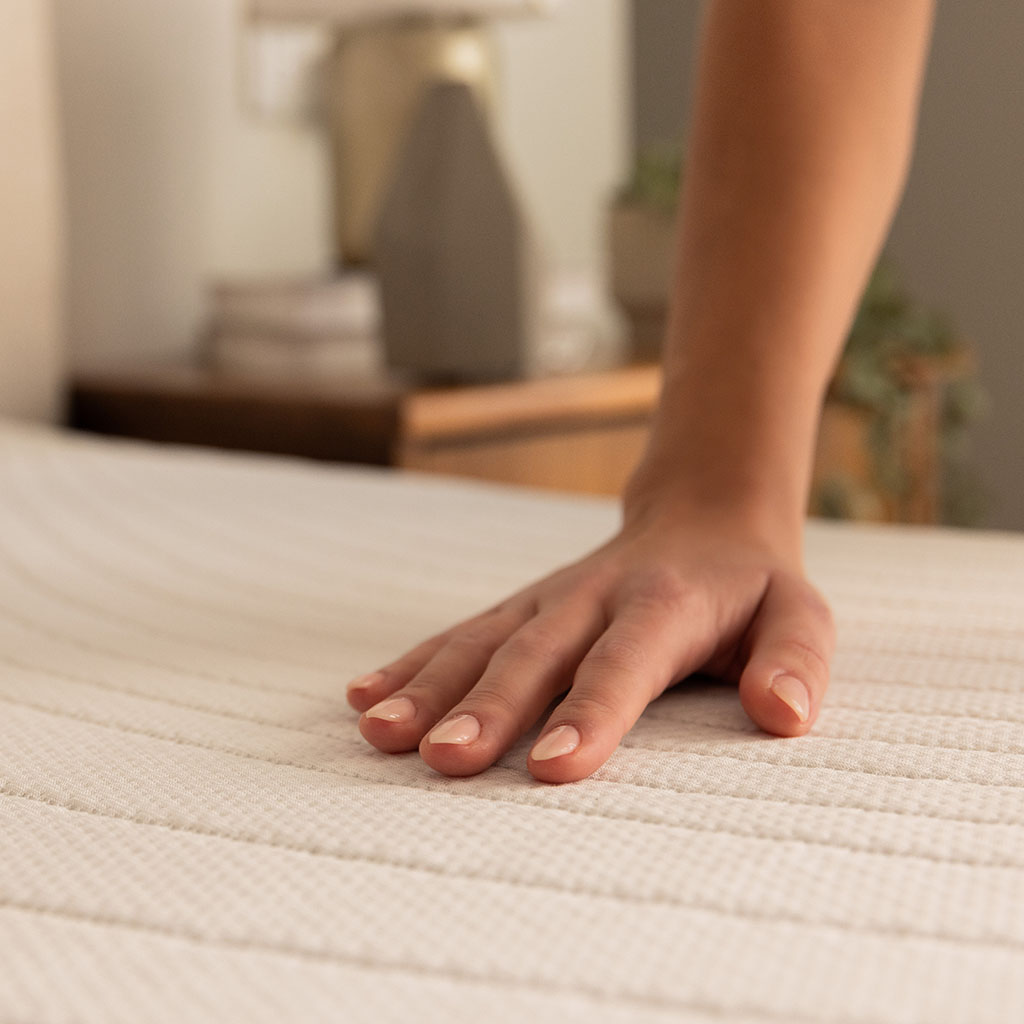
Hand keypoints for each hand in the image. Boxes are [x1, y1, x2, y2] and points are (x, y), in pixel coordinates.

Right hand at [346, 500, 833, 783]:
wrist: (701, 517)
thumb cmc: (752, 587)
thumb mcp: (800, 614)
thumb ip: (796, 661)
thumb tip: (784, 715)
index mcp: (664, 603)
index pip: (624, 663)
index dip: (591, 714)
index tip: (553, 770)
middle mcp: (594, 596)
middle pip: (534, 653)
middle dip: (487, 706)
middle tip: (443, 760)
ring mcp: (548, 599)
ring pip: (482, 641)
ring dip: (429, 686)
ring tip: (380, 732)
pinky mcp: (522, 605)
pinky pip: (461, 631)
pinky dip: (411, 662)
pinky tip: (364, 695)